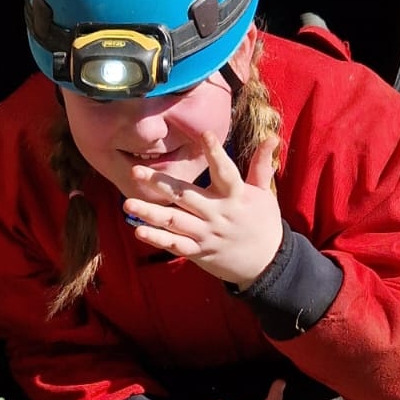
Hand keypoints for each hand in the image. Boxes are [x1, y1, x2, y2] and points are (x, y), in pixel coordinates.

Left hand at [123, 130, 282, 288]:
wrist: (267, 264)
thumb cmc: (264, 223)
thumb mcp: (264, 193)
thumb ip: (261, 165)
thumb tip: (271, 136)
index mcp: (236, 196)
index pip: (226, 171)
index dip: (216, 153)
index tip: (205, 135)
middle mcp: (218, 214)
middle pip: (186, 196)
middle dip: (160, 184)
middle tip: (136, 171)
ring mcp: (207, 235)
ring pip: (174, 222)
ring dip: (150, 213)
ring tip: (127, 204)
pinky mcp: (199, 252)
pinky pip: (175, 245)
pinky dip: (157, 239)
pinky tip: (138, 230)